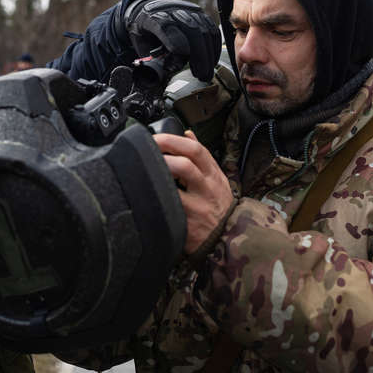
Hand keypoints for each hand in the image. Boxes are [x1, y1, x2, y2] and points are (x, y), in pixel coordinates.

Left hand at [125, 0, 221, 81]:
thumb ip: (153, 59)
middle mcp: (172, 10)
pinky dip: (214, 47)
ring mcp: (188, 10)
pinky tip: (211, 62)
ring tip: (205, 73)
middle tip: (201, 75)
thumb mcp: (141, 47)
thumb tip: (171, 71)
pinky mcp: (200, 14)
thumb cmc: (145, 34)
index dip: (175, 40)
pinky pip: (212, 30)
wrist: (149, 12)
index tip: (182, 57)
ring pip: (204, 30)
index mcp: (152, 17)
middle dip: (198, 54)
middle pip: (191, 28)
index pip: (165, 26)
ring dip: (208, 54)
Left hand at [153, 130, 233, 253]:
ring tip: (144, 167)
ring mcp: (197, 205)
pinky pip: (169, 205)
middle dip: (164, 151)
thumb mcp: (216, 179)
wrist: (228, 238)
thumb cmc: (219, 205)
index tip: (156, 137)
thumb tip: (187, 134)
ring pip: (177, 182)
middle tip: (146, 149)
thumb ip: (202, 158)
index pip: (196, 150)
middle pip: (186, 161)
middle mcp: (207, 187)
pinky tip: (143, 192)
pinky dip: (155, 196)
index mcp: (213, 174)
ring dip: (160, 170)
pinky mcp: (187, 222)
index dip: (173, 140)